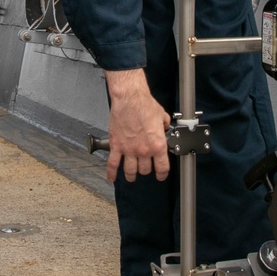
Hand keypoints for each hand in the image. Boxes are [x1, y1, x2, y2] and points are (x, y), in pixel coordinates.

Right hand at [104, 69, 170, 183]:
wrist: (129, 98)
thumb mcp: (162, 116)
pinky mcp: (116, 145)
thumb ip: (164, 125)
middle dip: (145, 170)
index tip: (160, 175)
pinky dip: (111, 172)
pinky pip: (112, 163)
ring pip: (130, 171)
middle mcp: (143, 150)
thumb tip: (164, 127)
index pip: (162, 167)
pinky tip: (111, 177)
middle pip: (145, 170)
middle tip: (144, 168)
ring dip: (131, 175)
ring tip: (131, 177)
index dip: (162, 174)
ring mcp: (128, 149)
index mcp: (157, 145)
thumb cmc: (144, 104)